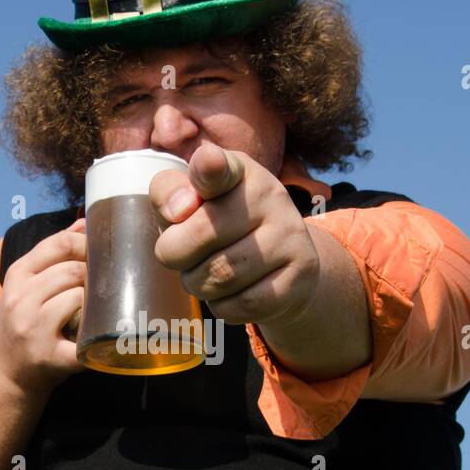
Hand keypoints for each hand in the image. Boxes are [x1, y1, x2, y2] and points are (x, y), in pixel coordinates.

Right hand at [0, 217, 87, 393]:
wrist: (6, 372)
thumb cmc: (24, 322)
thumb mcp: (27, 284)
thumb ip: (53, 253)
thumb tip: (83, 223)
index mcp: (17, 275)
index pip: (58, 244)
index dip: (87, 244)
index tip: (102, 253)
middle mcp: (20, 299)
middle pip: (73, 270)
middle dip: (94, 276)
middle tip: (105, 287)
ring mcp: (33, 328)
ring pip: (79, 297)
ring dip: (94, 303)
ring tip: (96, 310)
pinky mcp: (49, 356)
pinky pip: (85, 335)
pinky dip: (98, 333)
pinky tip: (100, 332)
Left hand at [148, 142, 319, 329]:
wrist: (281, 265)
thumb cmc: (218, 228)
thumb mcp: (190, 203)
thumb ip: (168, 194)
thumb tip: (178, 211)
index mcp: (237, 170)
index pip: (218, 167)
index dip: (210, 168)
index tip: (208, 162)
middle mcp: (270, 194)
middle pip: (200, 234)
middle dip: (176, 255)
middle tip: (182, 257)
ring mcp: (290, 235)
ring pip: (220, 276)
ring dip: (198, 284)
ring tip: (207, 275)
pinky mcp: (300, 274)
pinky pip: (243, 305)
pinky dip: (223, 306)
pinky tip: (230, 294)